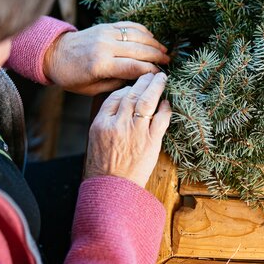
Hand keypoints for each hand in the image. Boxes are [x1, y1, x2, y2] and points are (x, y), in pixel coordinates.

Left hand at [43, 22, 169, 95]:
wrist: (54, 53)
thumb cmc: (72, 77)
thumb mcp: (91, 89)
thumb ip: (115, 84)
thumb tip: (137, 80)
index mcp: (101, 64)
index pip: (134, 67)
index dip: (150, 71)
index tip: (161, 75)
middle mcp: (105, 46)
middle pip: (140, 49)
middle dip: (157, 56)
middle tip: (169, 62)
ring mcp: (106, 33)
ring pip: (138, 35)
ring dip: (153, 42)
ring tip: (164, 51)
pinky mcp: (106, 26)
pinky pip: (129, 26)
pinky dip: (143, 31)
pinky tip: (151, 38)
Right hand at [84, 72, 171, 187]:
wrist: (112, 189)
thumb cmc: (103, 166)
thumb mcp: (96, 139)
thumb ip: (107, 119)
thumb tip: (122, 102)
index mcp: (102, 123)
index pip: (115, 97)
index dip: (126, 88)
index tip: (133, 85)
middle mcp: (119, 124)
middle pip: (132, 94)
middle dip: (143, 81)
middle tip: (150, 74)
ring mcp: (136, 132)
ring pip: (147, 101)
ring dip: (156, 87)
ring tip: (161, 78)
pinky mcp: (151, 141)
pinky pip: (161, 118)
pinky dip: (165, 108)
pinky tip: (167, 102)